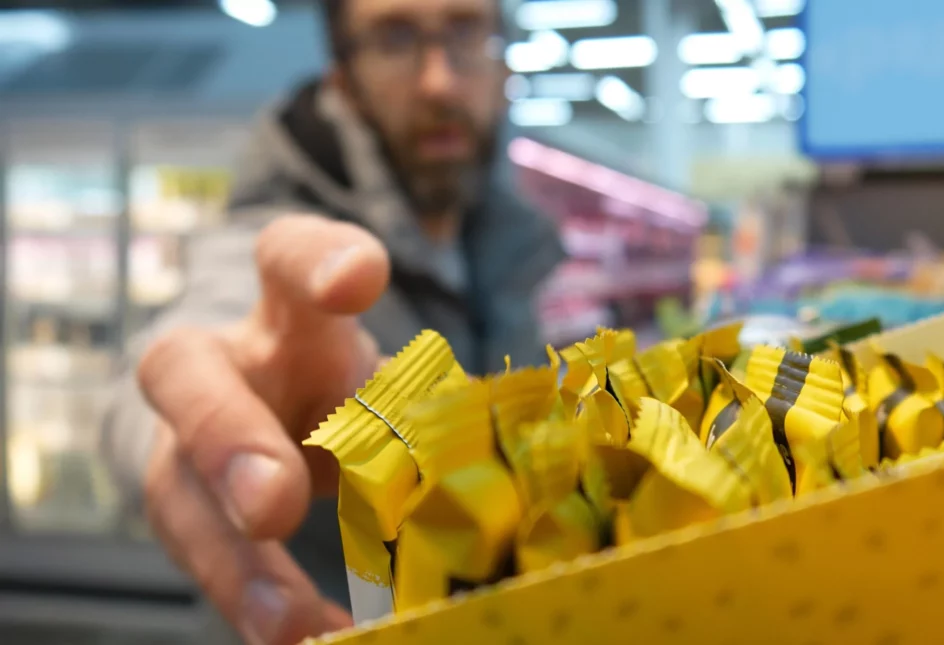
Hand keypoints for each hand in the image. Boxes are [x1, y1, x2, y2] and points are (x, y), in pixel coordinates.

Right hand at [138, 215, 389, 644]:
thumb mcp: (377, 377)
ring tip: (288, 619)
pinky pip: (198, 556)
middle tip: (273, 504)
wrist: (260, 413)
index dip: (317, 260)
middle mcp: (221, 362)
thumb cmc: (336, 385)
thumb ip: (416, 405)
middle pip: (182, 370)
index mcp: (287, 311)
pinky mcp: (180, 506)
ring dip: (231, 558)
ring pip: (174, 486)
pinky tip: (302, 635)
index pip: (286, 257)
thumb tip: (497, 462)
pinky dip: (251, 601)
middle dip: (228, 437)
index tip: (360, 278)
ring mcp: (185, 438)